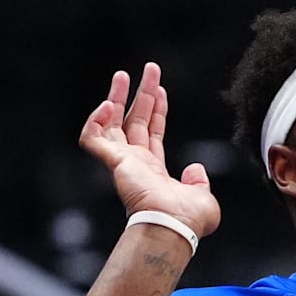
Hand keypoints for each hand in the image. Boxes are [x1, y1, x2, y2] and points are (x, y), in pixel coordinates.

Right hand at [79, 62, 220, 238]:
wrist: (173, 225)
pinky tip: (108, 105)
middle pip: (134, 121)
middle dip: (140, 94)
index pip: (152, 132)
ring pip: (111, 123)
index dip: (156, 110)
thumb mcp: (203, 197)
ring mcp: (123, 162)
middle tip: (149, 69)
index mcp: (154, 170)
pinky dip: (95, 120)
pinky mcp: (113, 162)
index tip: (161, 89)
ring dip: (116, 97)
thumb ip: (199, 181)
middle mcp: (136, 164)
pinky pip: (92, 137)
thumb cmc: (188, 220)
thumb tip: (196, 168)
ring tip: (123, 75)